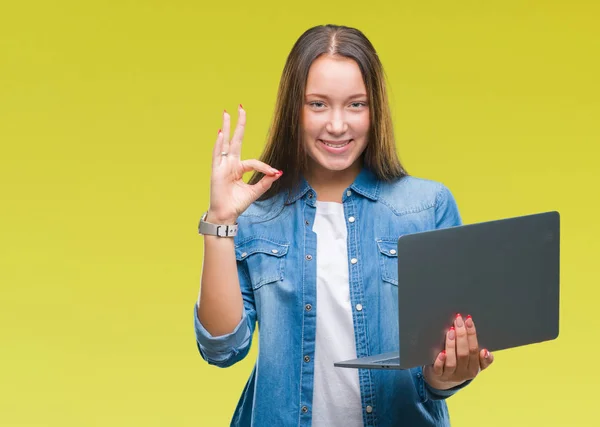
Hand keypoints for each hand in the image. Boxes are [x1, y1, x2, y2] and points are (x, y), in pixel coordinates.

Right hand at [207, 105, 281, 223]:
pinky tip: (221, 133)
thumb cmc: (237, 204)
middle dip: (239, 124)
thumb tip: (278, 172)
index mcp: (239, 168)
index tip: (274, 172)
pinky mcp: (216, 170)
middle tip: (240, 107)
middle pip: (235, 140)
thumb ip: (265, 182)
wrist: (227, 214)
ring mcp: (222, 166)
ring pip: (225, 143)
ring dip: (226, 127)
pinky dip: (219, 144)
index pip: (254, 162)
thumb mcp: (255, 191)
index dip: (265, 167)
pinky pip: (218, 155)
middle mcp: (230, 164)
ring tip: (226, 113)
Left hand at [423, 314, 494, 389]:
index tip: (469, 321)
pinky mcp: (438, 376)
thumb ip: (483, 359)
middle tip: (458, 321)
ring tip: (450, 331)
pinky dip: (440, 361)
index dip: (472, 335)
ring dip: (451, 345)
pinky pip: (439, 370)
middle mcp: (463, 373)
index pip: (474, 350)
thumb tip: (486, 352)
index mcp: (474, 368)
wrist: (443, 380)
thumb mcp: (474, 365)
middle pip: (464, 354)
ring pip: (452, 361)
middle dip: (462, 335)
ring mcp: (450, 375)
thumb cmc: (460, 366)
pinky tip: (441, 353)